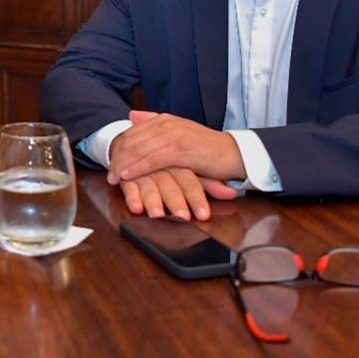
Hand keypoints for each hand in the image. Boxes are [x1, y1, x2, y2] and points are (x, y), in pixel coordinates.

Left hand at [108, 110, 245, 183]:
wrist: (232, 153)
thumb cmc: (204, 148)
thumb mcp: (178, 132)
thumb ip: (154, 122)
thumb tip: (132, 115)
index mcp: (163, 119)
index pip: (132, 132)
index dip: (118, 147)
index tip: (108, 162)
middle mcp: (166, 124)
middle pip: (132, 140)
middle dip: (117, 158)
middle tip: (107, 174)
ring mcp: (173, 135)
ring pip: (139, 149)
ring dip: (123, 165)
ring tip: (113, 178)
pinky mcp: (180, 149)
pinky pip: (152, 159)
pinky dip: (138, 168)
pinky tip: (128, 176)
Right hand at [118, 167, 237, 219]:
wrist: (141, 141)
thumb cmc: (170, 160)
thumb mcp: (191, 170)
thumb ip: (209, 182)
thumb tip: (231, 193)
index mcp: (178, 159)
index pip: (190, 179)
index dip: (196, 197)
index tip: (203, 214)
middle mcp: (160, 163)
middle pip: (169, 182)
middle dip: (175, 201)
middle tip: (182, 218)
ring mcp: (142, 166)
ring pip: (148, 183)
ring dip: (152, 201)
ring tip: (158, 216)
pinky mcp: (127, 172)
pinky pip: (128, 184)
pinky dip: (131, 195)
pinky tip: (136, 208)